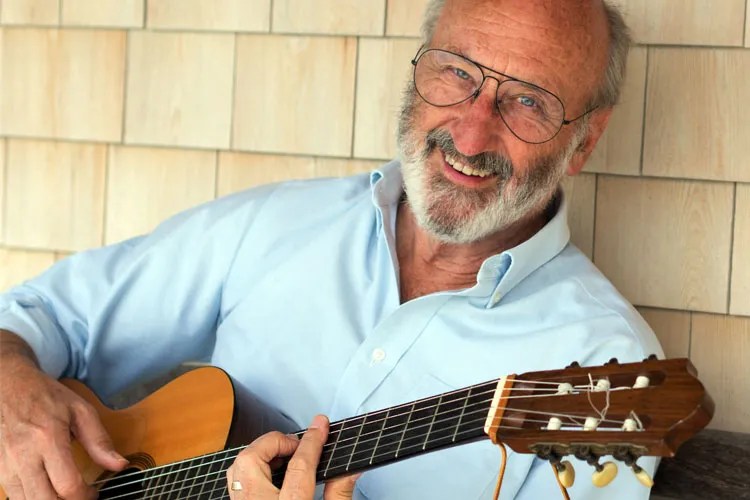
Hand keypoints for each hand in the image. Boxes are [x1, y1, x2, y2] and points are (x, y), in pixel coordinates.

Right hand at [0, 345, 127, 499]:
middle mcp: (23, 456)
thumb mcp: (80, 411)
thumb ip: (99, 441)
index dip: (85, 497)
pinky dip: (33, 498)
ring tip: (65, 493)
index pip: (67, 485)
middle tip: (81, 497)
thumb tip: (119, 465)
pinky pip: (16, 496)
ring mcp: (6, 465)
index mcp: (48, 439)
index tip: (94, 493)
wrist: (9, 386)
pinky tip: (46, 489)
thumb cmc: (46, 396)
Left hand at [226, 414, 359, 499]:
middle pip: (252, 459)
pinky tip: (271, 474)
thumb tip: (350, 468)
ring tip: (284, 457)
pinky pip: (236, 481)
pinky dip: (252, 470)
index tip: (321, 424)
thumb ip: (339, 495)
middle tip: (297, 445)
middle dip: (274, 442)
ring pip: (237, 468)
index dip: (312, 441)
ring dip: (260, 454)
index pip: (298, 467)